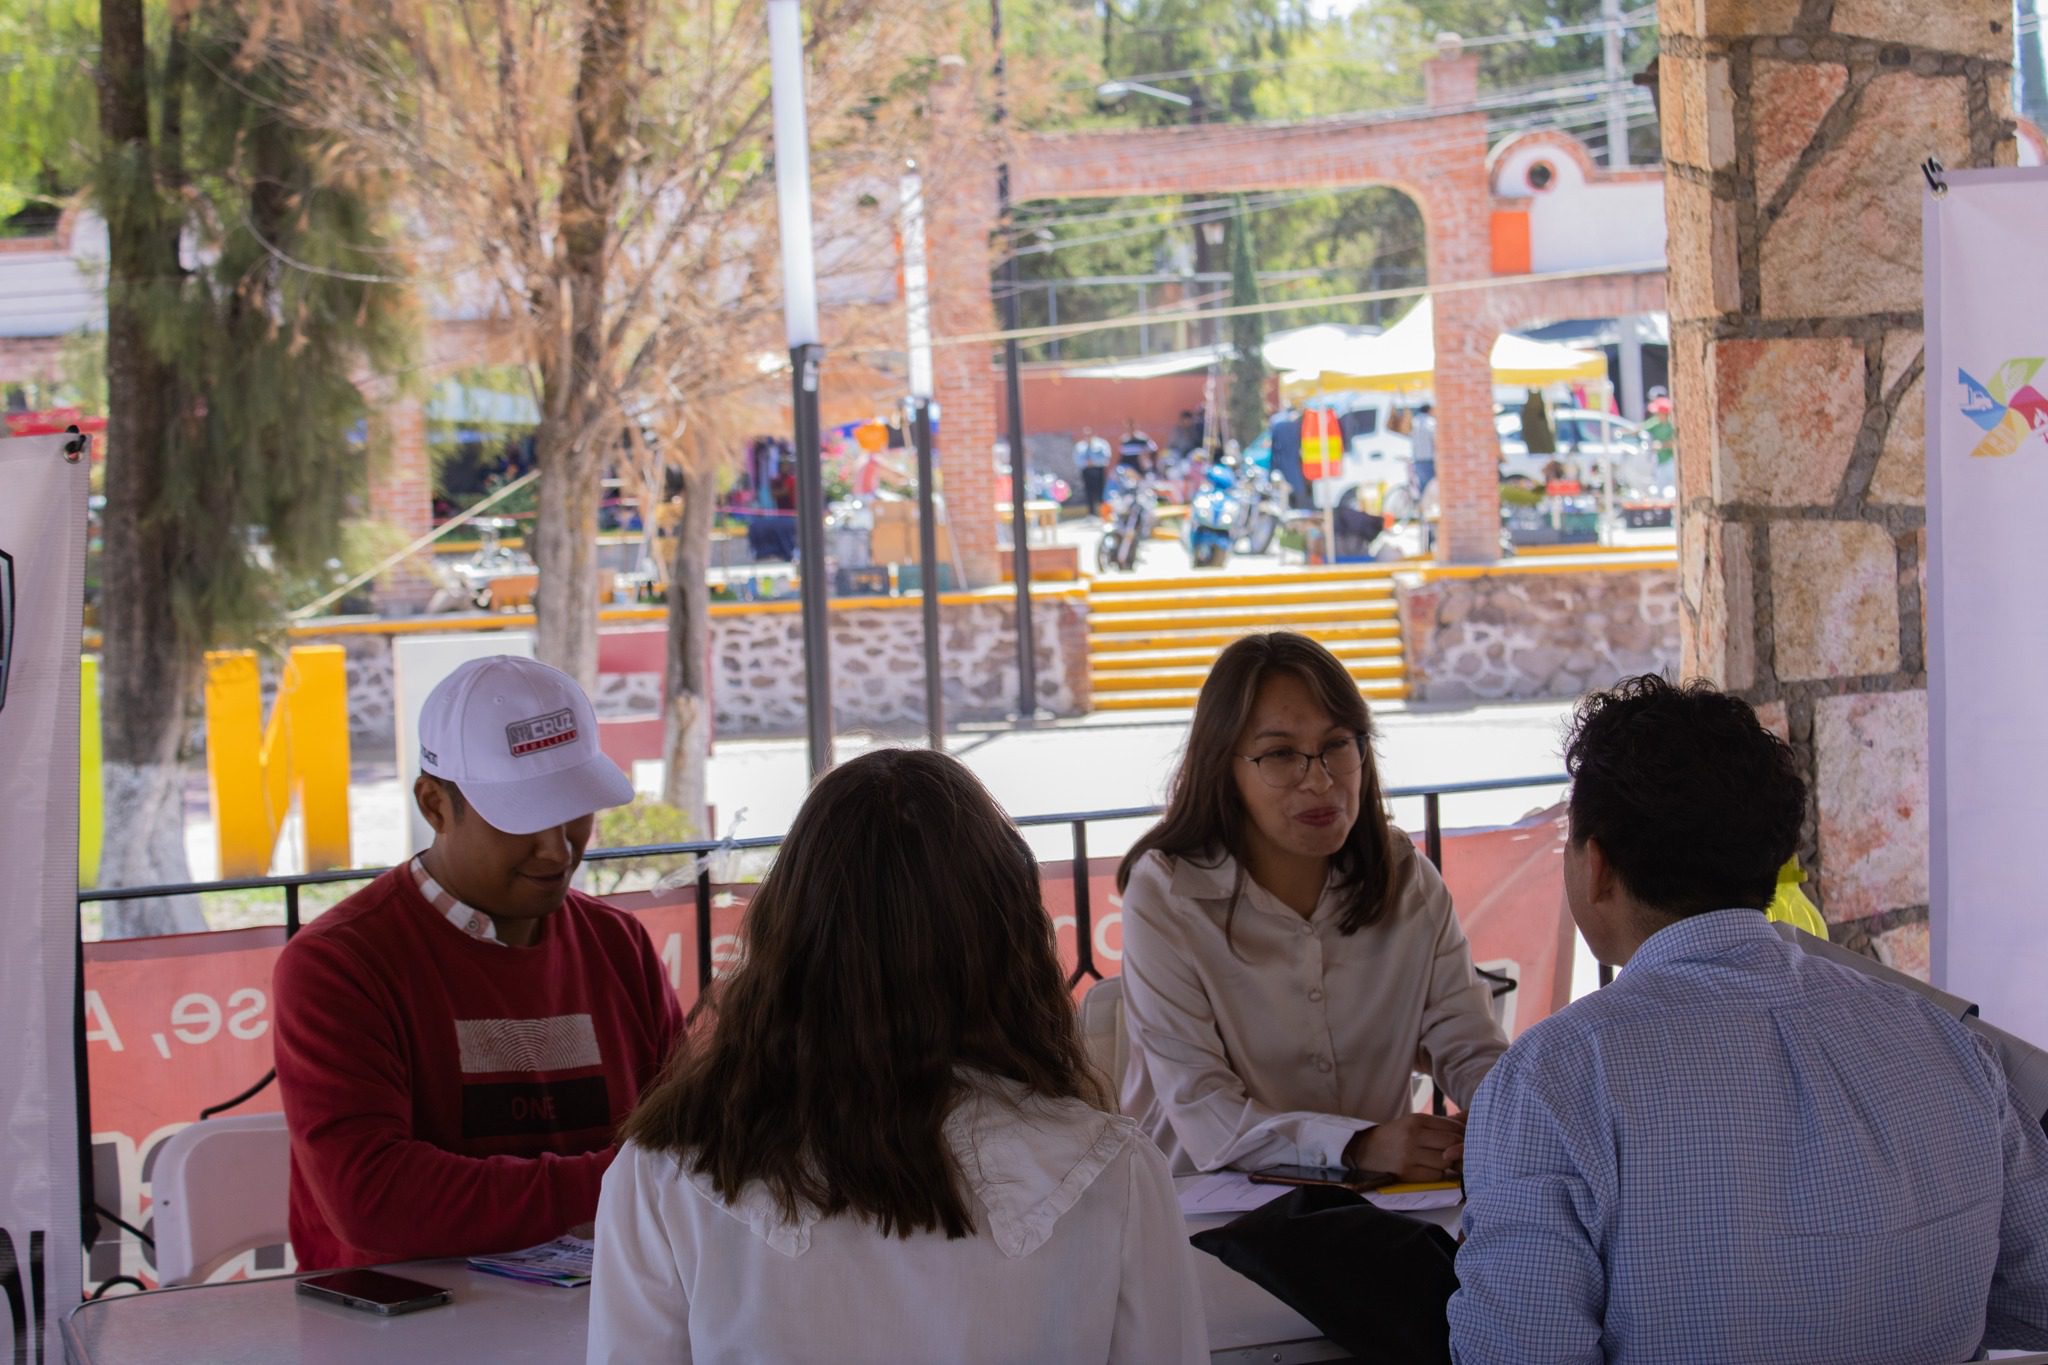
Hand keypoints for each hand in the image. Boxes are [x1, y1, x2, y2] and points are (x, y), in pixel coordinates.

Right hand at [1344, 1112, 1465, 1182]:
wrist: (1368, 1149)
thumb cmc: (1398, 1135)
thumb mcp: (1415, 1123)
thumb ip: (1441, 1123)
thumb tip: (1469, 1119)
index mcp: (1417, 1120)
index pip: (1452, 1127)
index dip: (1463, 1135)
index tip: (1462, 1141)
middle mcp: (1413, 1135)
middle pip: (1451, 1144)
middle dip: (1457, 1150)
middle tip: (1455, 1153)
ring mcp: (1409, 1155)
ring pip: (1445, 1162)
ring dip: (1446, 1164)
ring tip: (1439, 1161)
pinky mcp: (1407, 1172)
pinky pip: (1435, 1176)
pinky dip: (1437, 1174)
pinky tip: (1429, 1169)